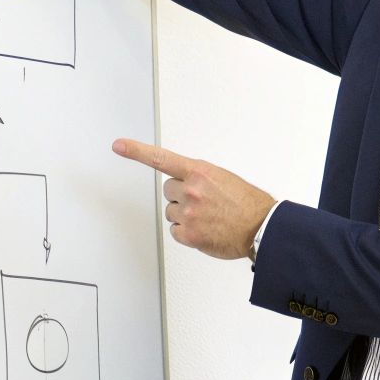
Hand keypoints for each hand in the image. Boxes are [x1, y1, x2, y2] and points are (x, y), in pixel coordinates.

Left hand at [112, 138, 276, 260]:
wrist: (261, 227)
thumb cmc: (248, 204)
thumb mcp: (223, 179)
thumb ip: (199, 179)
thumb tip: (184, 185)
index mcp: (199, 172)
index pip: (161, 159)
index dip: (136, 152)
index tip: (119, 146)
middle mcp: (191, 190)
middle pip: (169, 191)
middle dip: (182, 195)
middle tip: (204, 202)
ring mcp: (188, 213)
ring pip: (171, 212)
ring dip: (185, 215)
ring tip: (208, 217)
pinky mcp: (188, 234)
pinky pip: (175, 231)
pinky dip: (187, 232)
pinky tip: (205, 229)